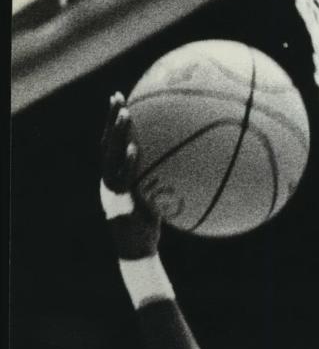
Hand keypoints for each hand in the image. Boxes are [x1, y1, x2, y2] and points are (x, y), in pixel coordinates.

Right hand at [101, 93, 160, 257]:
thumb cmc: (148, 227)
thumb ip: (156, 181)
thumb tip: (180, 165)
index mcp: (113, 177)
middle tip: (118, 96)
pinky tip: (136, 149)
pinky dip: (129, 164)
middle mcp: (110, 181)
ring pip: (112, 157)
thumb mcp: (151, 200)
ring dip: (118, 135)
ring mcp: (114, 191)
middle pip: (107, 144)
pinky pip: (125, 180)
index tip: (119, 99)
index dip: (112, 122)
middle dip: (111, 119)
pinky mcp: (123, 202)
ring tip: (127, 114)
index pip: (110, 144)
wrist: (137, 252)